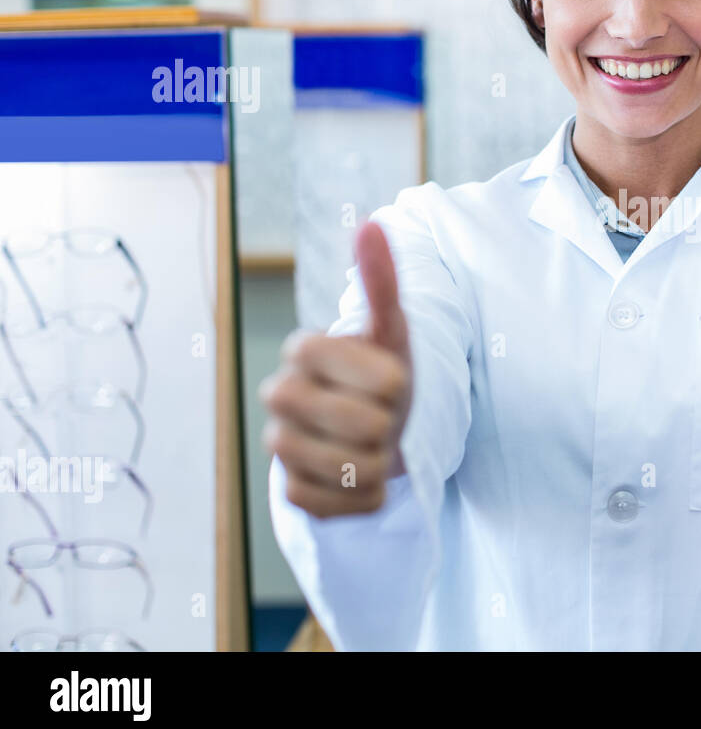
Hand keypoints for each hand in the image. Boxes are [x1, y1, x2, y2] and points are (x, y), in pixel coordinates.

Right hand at [260, 221, 413, 517]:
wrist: (376, 433)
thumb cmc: (385, 375)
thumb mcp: (393, 329)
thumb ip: (383, 279)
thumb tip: (372, 223)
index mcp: (303, 349)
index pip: (366, 372)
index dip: (392, 381)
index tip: (393, 379)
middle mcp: (280, 395)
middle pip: (365, 426)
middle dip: (390, 425)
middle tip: (384, 416)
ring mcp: (280, 446)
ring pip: (353, 469)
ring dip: (381, 463)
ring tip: (374, 446)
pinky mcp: (289, 493)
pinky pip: (341, 505)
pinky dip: (367, 498)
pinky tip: (361, 478)